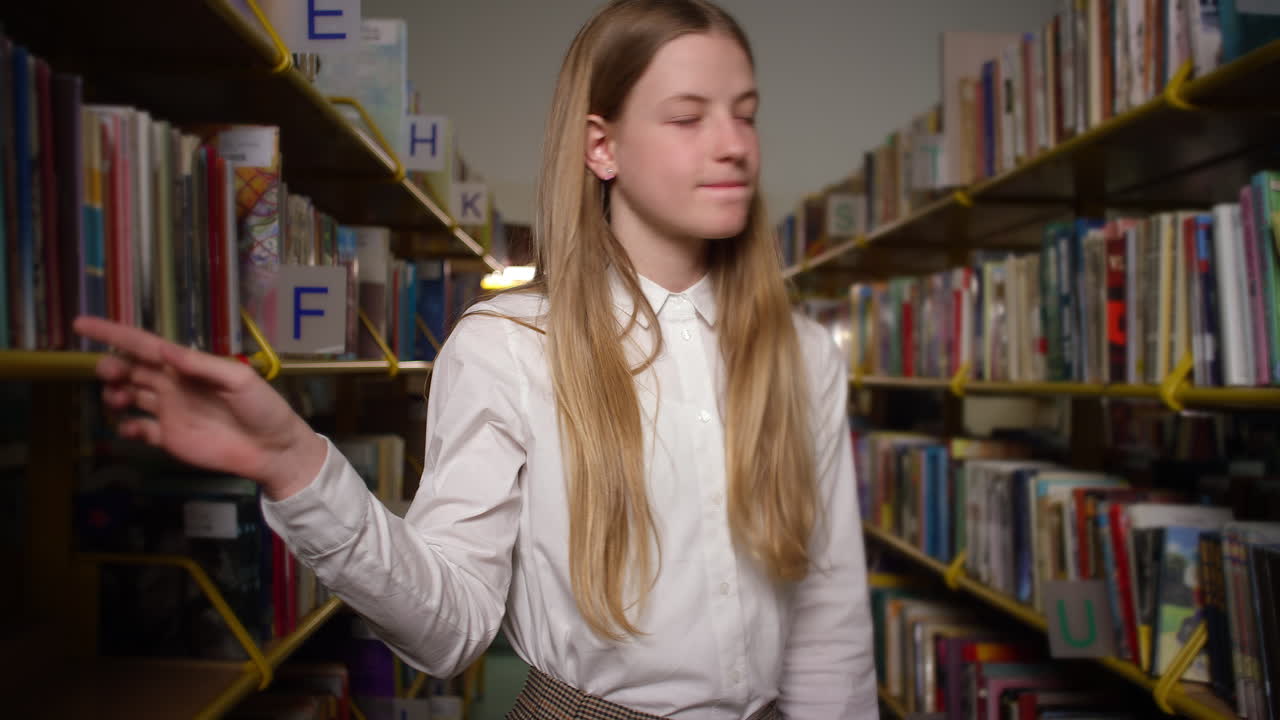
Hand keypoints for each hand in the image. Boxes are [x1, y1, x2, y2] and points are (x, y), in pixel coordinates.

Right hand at [74, 316, 327, 499]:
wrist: (273, 450)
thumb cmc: (263, 408)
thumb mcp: (239, 380)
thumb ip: (203, 366)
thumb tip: (167, 351)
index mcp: (188, 366)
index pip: (144, 345)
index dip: (113, 334)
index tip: (81, 324)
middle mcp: (174, 385)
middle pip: (131, 369)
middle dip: (112, 366)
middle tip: (110, 372)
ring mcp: (170, 411)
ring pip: (129, 396)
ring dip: (114, 394)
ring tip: (117, 399)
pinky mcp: (170, 438)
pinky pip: (138, 429)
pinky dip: (126, 427)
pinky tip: (129, 427)